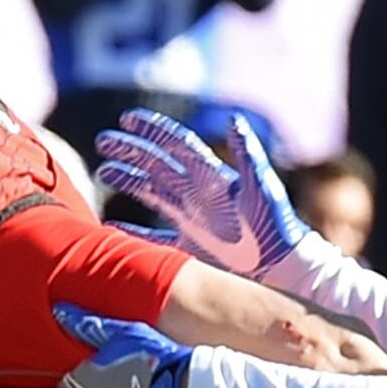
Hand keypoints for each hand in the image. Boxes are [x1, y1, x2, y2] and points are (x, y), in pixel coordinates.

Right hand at [99, 111, 308, 287]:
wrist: (282, 268)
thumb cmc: (276, 227)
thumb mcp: (262, 188)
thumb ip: (247, 155)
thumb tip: (235, 119)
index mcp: (212, 177)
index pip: (177, 145)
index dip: (154, 130)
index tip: (128, 119)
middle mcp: (199, 195)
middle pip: (158, 164)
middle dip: (131, 151)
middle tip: (104, 142)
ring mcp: (192, 220)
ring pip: (152, 193)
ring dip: (128, 181)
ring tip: (104, 172)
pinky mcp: (189, 247)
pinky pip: (153, 236)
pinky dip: (132, 231)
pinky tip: (113, 226)